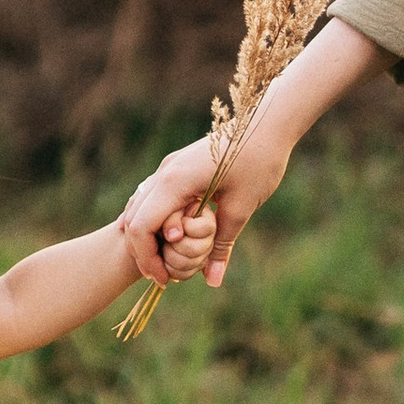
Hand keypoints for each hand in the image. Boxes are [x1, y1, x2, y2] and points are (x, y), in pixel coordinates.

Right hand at [122, 125, 293, 288]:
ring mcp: (169, 167)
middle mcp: (164, 173)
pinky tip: (171, 238)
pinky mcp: (177, 166)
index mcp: (174, 182)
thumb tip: (213, 281)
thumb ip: (222, 246)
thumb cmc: (258, 163)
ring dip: (149, 236)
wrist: (267, 122)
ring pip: (140, 207)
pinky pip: (153, 197)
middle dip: (145, 252)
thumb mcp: (241, 209)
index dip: (149, 258)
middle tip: (166, 277)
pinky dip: (155, 220)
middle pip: (135, 219)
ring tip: (168, 261)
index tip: (167, 280)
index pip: (141, 227)